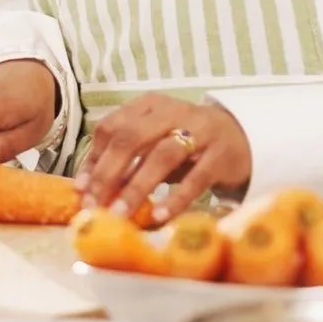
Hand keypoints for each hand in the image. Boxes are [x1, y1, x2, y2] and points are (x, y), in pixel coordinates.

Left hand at [77, 93, 251, 225]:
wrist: (241, 138)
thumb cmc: (186, 143)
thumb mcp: (154, 142)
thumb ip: (125, 159)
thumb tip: (88, 189)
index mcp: (150, 105)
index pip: (111, 127)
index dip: (93, 158)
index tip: (81, 190)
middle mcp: (173, 111)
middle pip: (131, 137)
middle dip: (108, 172)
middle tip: (95, 204)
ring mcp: (200, 131)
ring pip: (162, 155)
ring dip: (137, 187)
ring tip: (120, 214)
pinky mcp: (221, 154)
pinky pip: (196, 177)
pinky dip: (176, 198)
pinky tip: (160, 216)